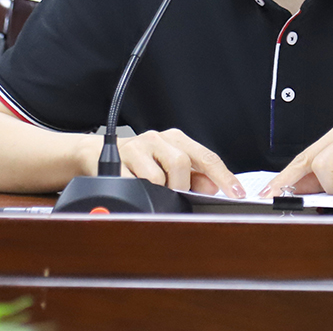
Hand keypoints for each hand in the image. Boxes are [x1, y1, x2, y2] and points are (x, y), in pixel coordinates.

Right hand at [115, 128, 245, 197]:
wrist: (96, 154)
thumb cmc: (140, 162)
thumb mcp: (168, 165)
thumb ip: (194, 176)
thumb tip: (213, 188)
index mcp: (176, 139)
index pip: (206, 157)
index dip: (223, 177)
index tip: (236, 193)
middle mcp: (157, 139)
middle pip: (181, 163)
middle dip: (181, 185)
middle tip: (175, 194)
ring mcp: (136, 148)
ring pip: (158, 176)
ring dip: (159, 191)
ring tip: (152, 191)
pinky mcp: (116, 162)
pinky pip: (134, 184)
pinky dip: (139, 192)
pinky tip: (136, 188)